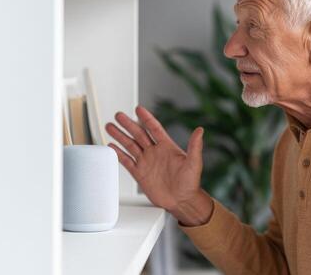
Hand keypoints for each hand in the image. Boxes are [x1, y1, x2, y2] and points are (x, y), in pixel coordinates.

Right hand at [105, 106, 212, 225]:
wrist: (182, 201)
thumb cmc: (191, 183)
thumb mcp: (194, 163)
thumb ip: (195, 146)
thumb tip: (200, 130)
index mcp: (167, 147)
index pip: (154, 128)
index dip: (146, 118)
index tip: (138, 109)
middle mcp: (155, 152)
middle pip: (139, 134)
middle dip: (128, 124)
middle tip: (118, 115)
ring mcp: (146, 162)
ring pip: (130, 145)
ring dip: (120, 136)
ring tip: (110, 126)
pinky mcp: (140, 174)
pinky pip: (127, 161)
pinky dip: (119, 154)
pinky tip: (111, 146)